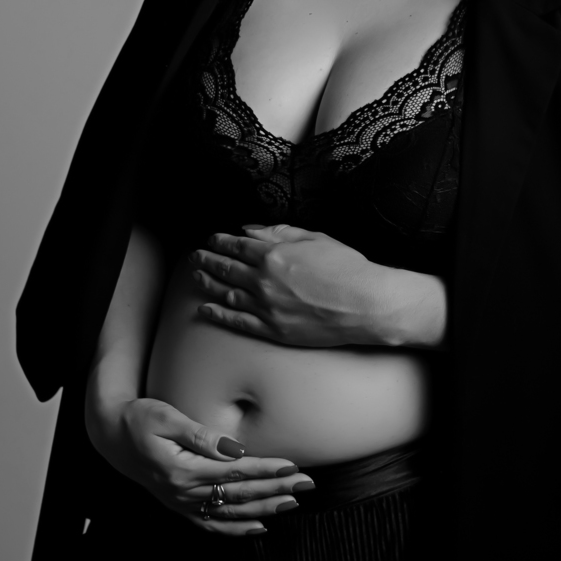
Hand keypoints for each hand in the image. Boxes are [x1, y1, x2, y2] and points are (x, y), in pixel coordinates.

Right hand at [86, 394, 311, 536]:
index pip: (234, 472)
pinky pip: (211, 524)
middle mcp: (183, 492)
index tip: (291, 467)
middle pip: (238, 494)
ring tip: (293, 503)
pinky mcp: (179, 506)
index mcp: (182, 470)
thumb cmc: (138, 419)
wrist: (111, 437)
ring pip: (230, 512)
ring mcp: (181, 503)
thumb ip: (200, 435)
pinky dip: (237, 529)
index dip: (265, 470)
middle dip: (275, 489)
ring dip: (264, 509)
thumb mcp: (166, 417)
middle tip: (306, 485)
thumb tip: (233, 447)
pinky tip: (260, 526)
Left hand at [189, 225, 446, 348]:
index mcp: (272, 255)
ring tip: (196, 278)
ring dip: (207, 284)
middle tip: (195, 257)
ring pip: (226, 294)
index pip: (236, 246)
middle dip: (207, 261)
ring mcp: (265, 308)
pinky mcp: (272, 331)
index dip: (220, 242)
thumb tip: (249, 230)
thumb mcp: (313, 238)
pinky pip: (237, 322)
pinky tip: (206, 309)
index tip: (211, 239)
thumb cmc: (345, 268)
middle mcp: (263, 281)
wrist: (364, 304)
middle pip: (225, 269)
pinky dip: (219, 314)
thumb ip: (278, 232)